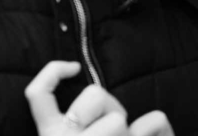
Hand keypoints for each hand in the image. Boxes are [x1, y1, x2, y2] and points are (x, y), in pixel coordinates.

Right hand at [25, 61, 174, 135]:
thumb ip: (77, 131)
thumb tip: (92, 94)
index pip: (37, 95)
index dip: (51, 74)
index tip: (72, 68)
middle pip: (96, 95)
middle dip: (110, 109)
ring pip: (122, 115)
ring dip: (130, 131)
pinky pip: (154, 118)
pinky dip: (161, 128)